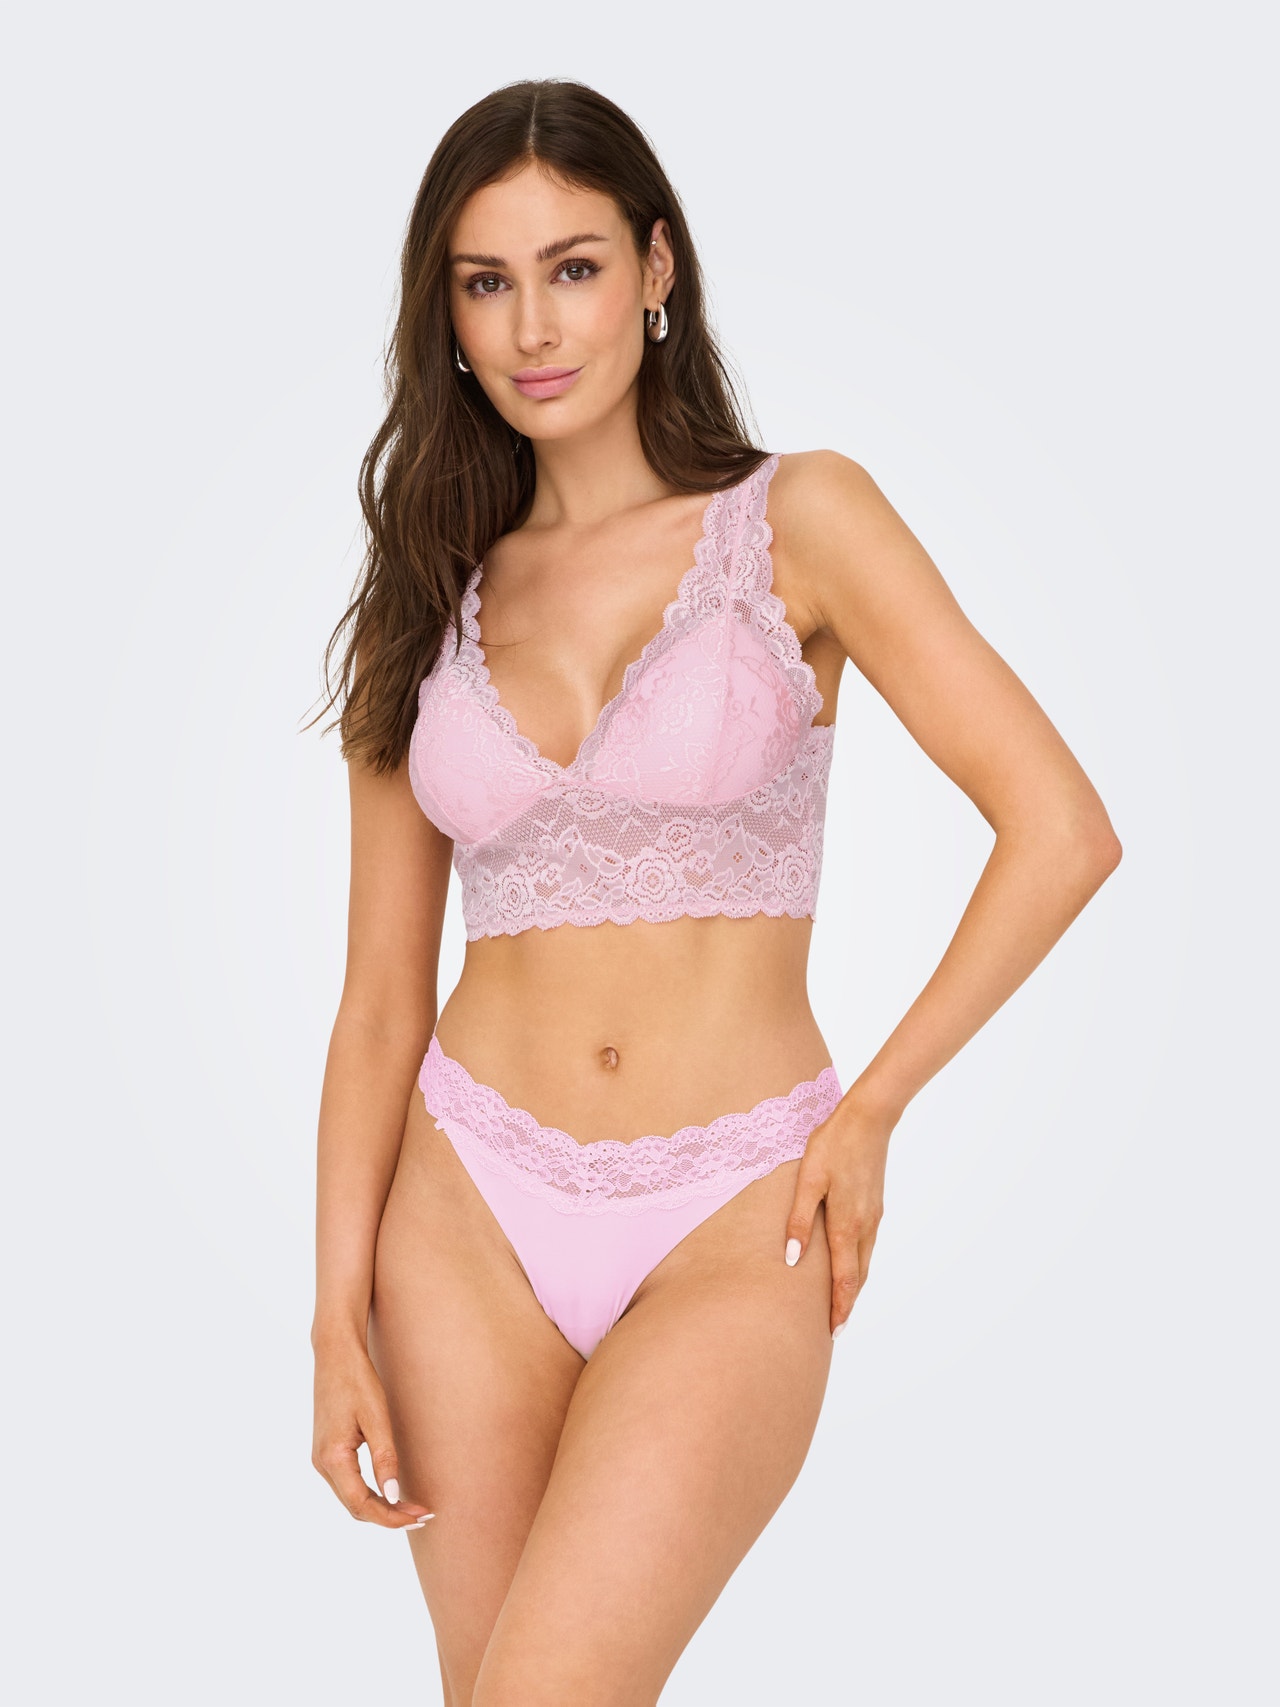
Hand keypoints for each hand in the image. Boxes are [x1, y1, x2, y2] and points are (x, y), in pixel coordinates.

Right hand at [311, 1337, 434, 1529]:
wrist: (334, 1352)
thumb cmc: (357, 1379)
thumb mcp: (376, 1417)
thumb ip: (384, 1459)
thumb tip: (394, 1497)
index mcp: (332, 1458)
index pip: (362, 1505)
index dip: (391, 1517)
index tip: (420, 1517)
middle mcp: (322, 1464)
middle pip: (355, 1507)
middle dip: (389, 1516)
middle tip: (423, 1514)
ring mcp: (321, 1459)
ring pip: (351, 1498)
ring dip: (380, 1507)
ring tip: (411, 1507)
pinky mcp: (326, 1451)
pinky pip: (348, 1484)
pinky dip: (369, 1493)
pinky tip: (390, 1491)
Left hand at [783, 1097, 892, 1338]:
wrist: (869, 1119)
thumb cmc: (832, 1145)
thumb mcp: (808, 1180)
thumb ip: (799, 1220)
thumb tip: (791, 1259)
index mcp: (846, 1224)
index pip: (844, 1279)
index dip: (839, 1308)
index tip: (833, 1332)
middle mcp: (865, 1226)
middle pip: (857, 1277)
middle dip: (847, 1304)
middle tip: (834, 1329)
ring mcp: (874, 1216)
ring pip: (865, 1262)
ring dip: (853, 1286)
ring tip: (841, 1304)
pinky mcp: (876, 1206)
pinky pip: (868, 1245)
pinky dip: (859, 1265)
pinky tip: (850, 1265)